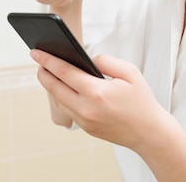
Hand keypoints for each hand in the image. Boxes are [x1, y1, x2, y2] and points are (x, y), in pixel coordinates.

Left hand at [31, 49, 165, 149]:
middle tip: (37, 59)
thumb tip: (87, 59)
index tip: (36, 51)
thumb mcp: (129, 72)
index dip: (47, 60)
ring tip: (47, 70)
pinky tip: (61, 86)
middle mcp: (86, 108)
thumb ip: (106, 60)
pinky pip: (67, 109)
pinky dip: (61, 96)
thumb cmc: (141, 101)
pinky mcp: (85, 128)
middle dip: (43, 71)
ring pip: (58, 100)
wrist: (149, 133)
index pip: (64, 72)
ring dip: (50, 85)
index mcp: (97, 92)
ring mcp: (84, 121)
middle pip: (54, 87)